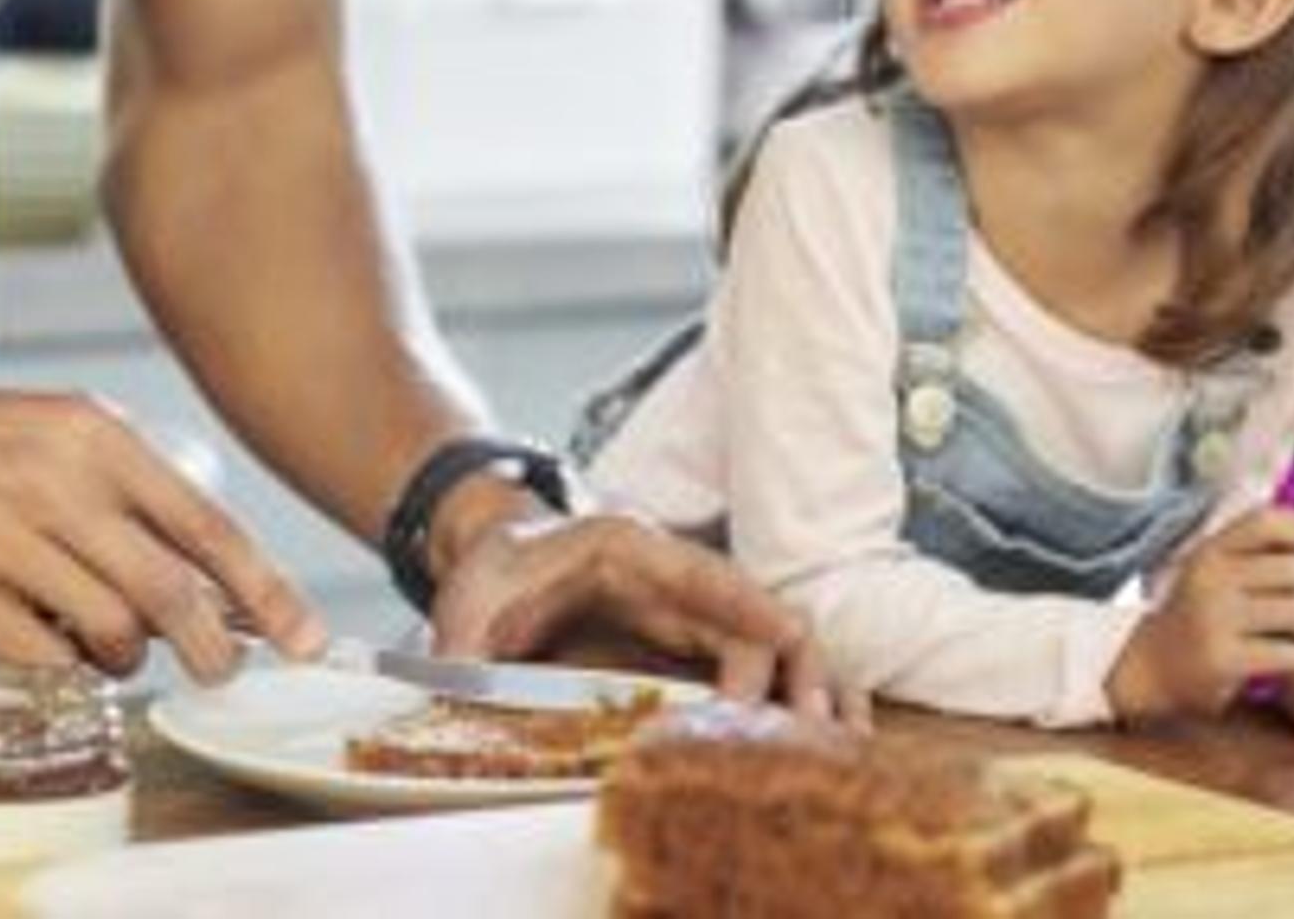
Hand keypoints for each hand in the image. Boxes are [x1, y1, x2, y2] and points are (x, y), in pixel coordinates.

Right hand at [0, 380, 319, 682]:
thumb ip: (140, 499)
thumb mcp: (69, 437)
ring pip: (108, 629)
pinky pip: (40, 654)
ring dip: (127, 655)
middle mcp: (52, 484)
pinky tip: (56, 643)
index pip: (205, 526)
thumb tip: (225, 582)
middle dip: (211, 646)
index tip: (307, 637)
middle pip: (167, 592)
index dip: (265, 590)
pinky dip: (65, 663)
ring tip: (114, 643)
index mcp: (96, 440)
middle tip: (222, 668)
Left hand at [426, 502, 857, 721]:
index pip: (704, 574)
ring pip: (775, 645)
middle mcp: (677, 579)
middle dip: (793, 671)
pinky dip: (792, 699)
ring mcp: (693, 613)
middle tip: (812, 731)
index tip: (788, 644)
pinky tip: (820, 736)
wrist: (502, 557)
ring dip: (808, 689)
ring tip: (838, 743)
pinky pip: (759, 669)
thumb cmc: (494, 571)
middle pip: (759, 616)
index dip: (751, 608)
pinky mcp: (695, 648)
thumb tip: (455, 685)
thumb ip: (460, 642)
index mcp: (628, 550)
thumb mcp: (466, 599)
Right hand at [1106, 507, 1293, 722]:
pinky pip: (1292, 653)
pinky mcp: (1226, 659)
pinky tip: (1277, 662)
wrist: (1149, 671)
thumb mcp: (1213, 573)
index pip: (1269, 521)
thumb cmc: (1195, 619)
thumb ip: (1256, 552)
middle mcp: (1211, 579)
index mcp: (1210, 552)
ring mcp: (1216, 619)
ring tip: (1292, 636)